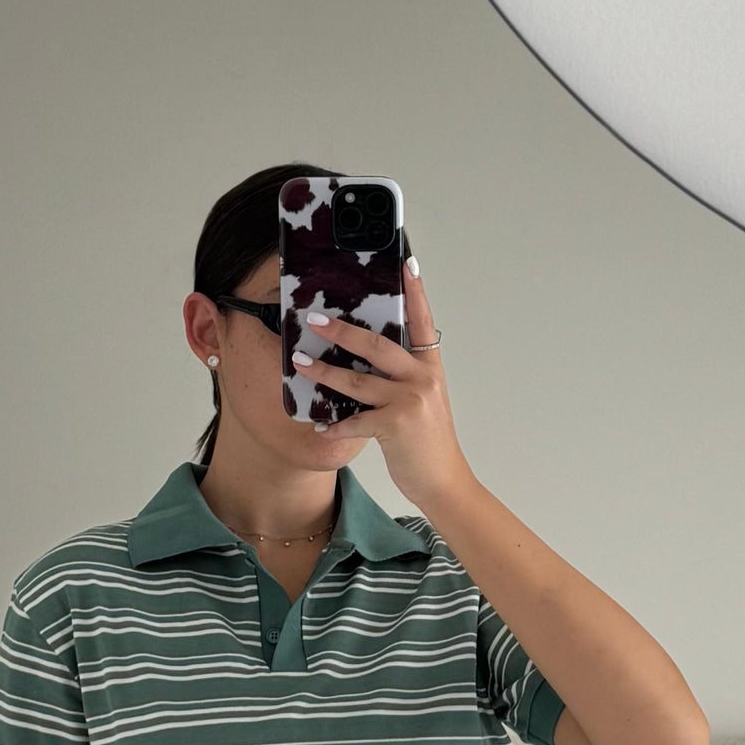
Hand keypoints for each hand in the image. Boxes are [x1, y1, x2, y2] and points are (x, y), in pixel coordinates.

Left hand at [292, 255, 471, 510]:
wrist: (445, 482)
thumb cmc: (427, 443)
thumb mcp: (422, 403)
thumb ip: (400, 379)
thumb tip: (364, 362)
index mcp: (430, 368)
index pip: (423, 321)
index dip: (415, 291)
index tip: (406, 262)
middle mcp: (422, 378)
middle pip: (377, 345)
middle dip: (342, 332)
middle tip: (315, 319)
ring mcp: (410, 401)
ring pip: (358, 381)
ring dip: (324, 372)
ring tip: (300, 362)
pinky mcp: (396, 426)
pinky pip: (355, 421)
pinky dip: (335, 426)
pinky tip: (320, 427)